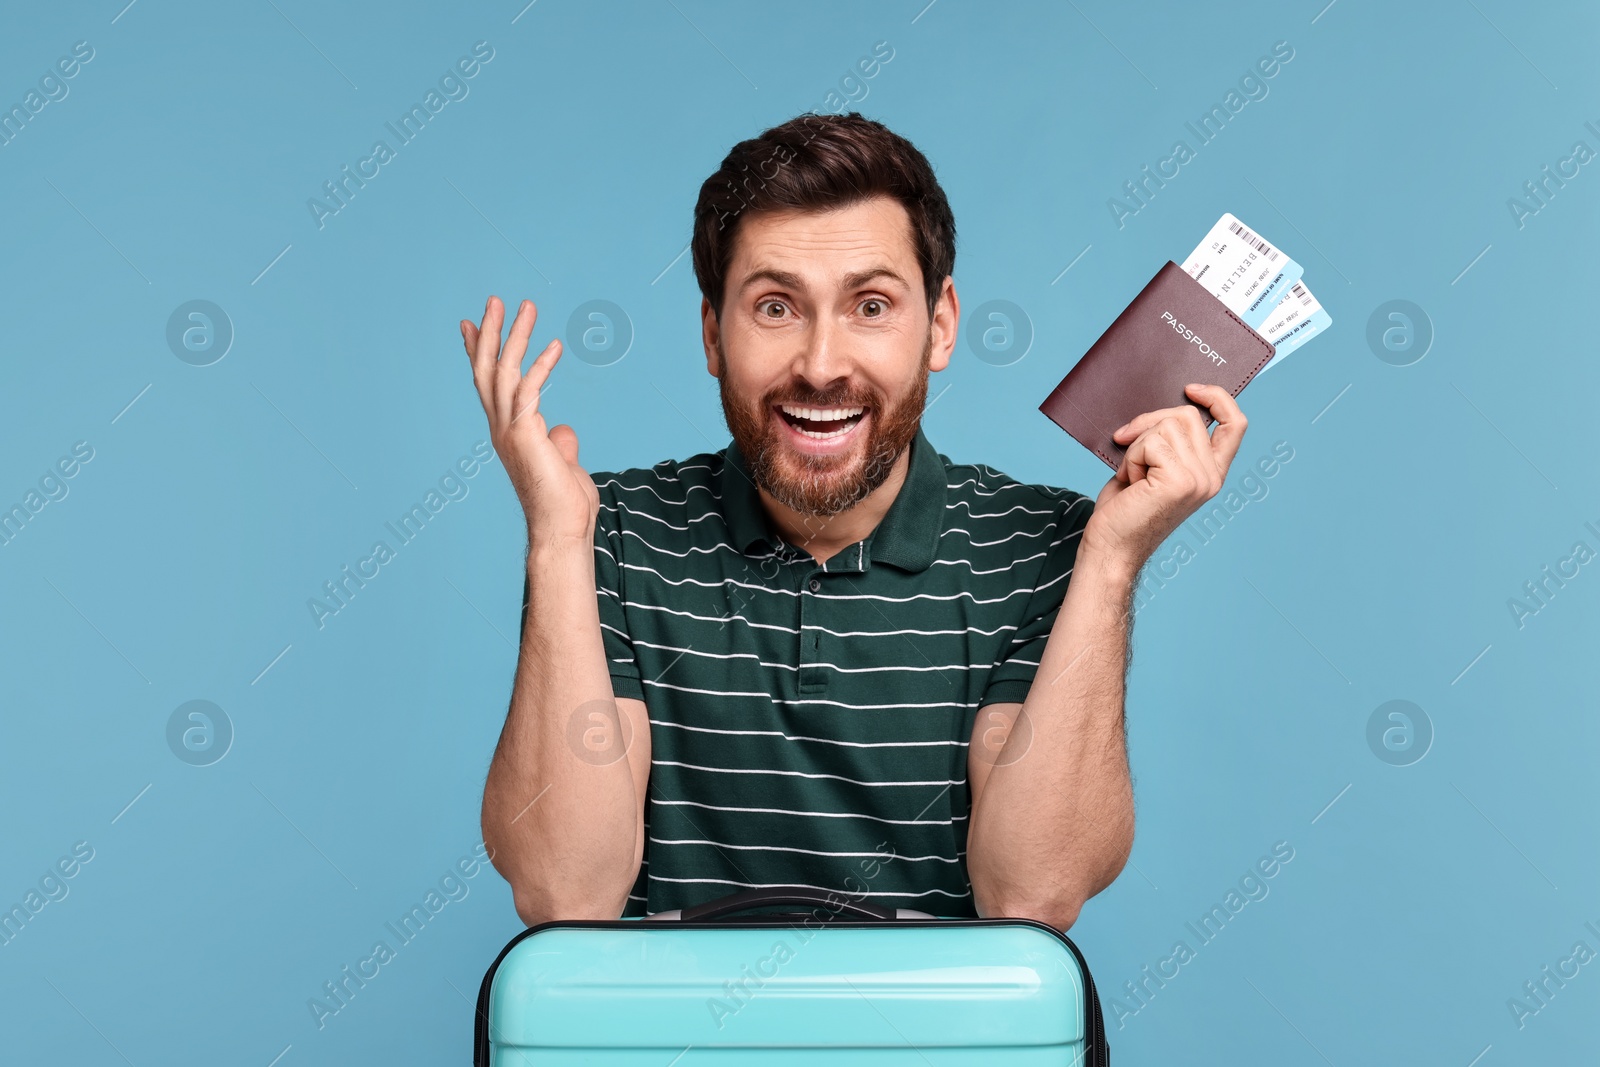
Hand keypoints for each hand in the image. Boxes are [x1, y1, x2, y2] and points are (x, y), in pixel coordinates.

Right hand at [461, 296, 597, 546]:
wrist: (562, 531)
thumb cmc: (564, 504)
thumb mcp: (563, 463)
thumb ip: (560, 442)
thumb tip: (562, 428)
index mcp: (507, 432)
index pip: (489, 384)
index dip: (479, 352)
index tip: (470, 324)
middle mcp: (501, 428)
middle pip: (488, 370)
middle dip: (489, 333)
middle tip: (494, 300)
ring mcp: (510, 432)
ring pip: (504, 372)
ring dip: (514, 336)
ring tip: (526, 306)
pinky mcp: (526, 435)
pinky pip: (530, 391)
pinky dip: (540, 366)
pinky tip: (555, 346)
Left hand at [1081, 383, 1246, 568]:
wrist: (1110, 547)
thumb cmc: (1124, 509)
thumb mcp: (1152, 466)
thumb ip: (1168, 440)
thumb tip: (1162, 406)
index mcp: (1211, 472)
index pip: (1235, 424)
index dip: (1217, 398)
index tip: (1190, 389)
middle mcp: (1212, 477)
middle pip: (1186, 416)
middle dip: (1148, 423)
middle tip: (1128, 447)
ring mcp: (1199, 479)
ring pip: (1166, 425)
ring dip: (1137, 445)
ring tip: (1133, 475)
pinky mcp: (1180, 481)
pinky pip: (1151, 442)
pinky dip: (1131, 458)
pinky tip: (1130, 482)